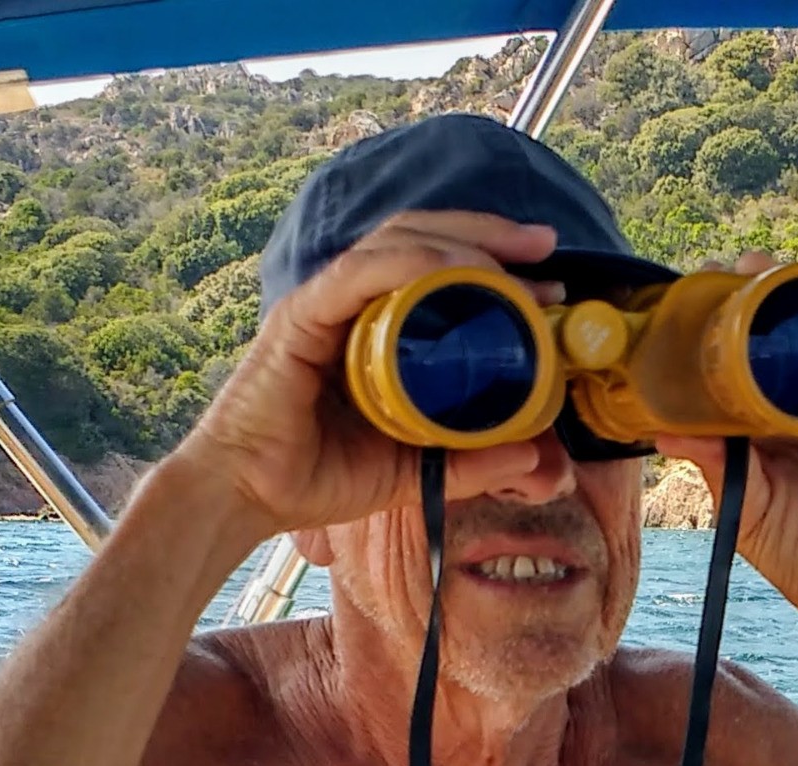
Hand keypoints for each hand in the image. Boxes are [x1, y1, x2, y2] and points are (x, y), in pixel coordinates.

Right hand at [174, 211, 565, 538]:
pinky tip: (452, 268)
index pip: (436, 269)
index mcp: (376, 329)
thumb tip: (535, 454)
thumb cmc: (318, 479)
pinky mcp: (301, 316)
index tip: (548, 284)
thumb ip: (470, 462)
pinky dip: (409, 264)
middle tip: (545, 247)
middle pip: (422, 238)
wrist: (249, 498)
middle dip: (489, 234)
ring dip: (462, 243)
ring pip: (397, 243)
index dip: (494, 264)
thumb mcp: (415, 471)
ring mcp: (325, 304)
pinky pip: (360, 273)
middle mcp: (351, 303)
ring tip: (515, 260)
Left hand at [652, 252, 797, 636]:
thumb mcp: (742, 503)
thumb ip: (711, 462)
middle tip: (728, 267)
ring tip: (767, 270)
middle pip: (782, 339)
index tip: (689, 297)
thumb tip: (663, 430)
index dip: (719, 330)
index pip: (741, 365)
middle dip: (758, 298)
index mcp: (766, 426)